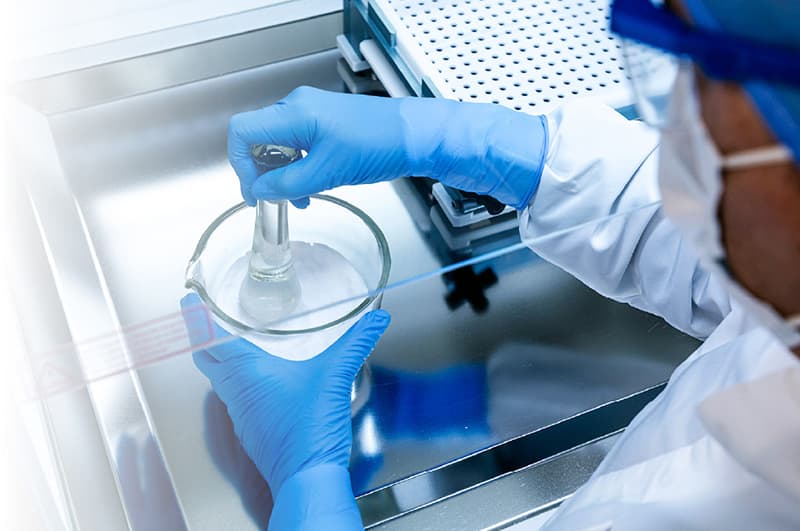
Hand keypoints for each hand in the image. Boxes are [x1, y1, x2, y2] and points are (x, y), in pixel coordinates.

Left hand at [181, 294, 390, 528]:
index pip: (207, 338)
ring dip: (217, 359)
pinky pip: (233, 397)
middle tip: (204, 316)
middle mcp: (235, 391)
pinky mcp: (249, 428)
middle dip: (201, 336)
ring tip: (230, 340)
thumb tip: (376, 321)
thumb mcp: (335, 377)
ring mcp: (239, 412)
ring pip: (218, 379)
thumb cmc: (309, 431)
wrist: (306, 477)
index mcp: (245, 371)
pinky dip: (235, 380)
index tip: (188, 299)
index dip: (195, 316)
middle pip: (206, 358)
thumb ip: (356, 343)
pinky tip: (257, 378)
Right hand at [228, 87, 547, 208]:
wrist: (419, 136)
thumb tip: (260, 191)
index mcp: (294, 114)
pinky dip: (299, 166)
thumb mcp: (328, 173)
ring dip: (282, 173)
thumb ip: (288, 184)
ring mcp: (314, 113)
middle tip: (272, 200)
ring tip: (298, 199)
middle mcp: (299, 107)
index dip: (240, 164)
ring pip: (279, 144)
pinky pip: (299, 144)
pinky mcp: (329, 123)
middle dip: (262, 172)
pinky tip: (312, 186)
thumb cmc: (381, 145)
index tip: (253, 192)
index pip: (243, 132)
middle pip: (259, 139)